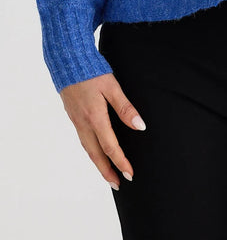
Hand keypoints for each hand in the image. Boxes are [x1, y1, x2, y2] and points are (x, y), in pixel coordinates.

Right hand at [60, 73, 146, 190]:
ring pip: (88, 149)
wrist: (67, 61)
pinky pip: (83, 139)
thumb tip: (140, 126)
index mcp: (94, 117)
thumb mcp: (112, 86)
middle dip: (107, 171)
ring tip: (109, 174)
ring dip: (98, 163)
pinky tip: (97, 152)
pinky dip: (91, 151)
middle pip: (96, 154)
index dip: (120, 162)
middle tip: (118, 184)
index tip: (130, 174)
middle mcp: (83, 123)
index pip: (110, 146)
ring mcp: (76, 120)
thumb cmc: (91, 72)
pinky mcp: (73, 116)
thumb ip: (125, 107)